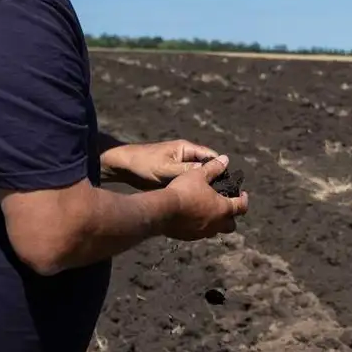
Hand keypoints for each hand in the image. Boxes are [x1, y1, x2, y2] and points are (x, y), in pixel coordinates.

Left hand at [101, 139, 220, 189]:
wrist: (121, 167)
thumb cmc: (143, 164)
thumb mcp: (167, 168)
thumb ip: (188, 169)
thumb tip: (211, 168)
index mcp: (186, 149)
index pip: (211, 156)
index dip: (221, 168)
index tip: (229, 183)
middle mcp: (185, 157)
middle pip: (206, 168)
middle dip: (214, 180)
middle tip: (222, 195)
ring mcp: (179, 167)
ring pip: (197, 178)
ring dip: (203, 187)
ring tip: (211, 201)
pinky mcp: (172, 176)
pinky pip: (187, 183)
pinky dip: (192, 191)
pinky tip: (197, 202)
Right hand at [161, 155, 248, 240]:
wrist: (162, 210)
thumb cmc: (183, 190)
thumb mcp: (199, 174)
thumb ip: (214, 167)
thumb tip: (225, 159)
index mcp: (223, 208)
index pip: (242, 206)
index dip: (244, 199)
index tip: (242, 194)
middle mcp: (216, 224)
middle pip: (231, 225)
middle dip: (231, 216)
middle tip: (226, 206)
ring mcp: (203, 232)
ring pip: (215, 231)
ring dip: (216, 222)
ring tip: (209, 211)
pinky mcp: (190, 237)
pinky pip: (200, 234)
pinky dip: (201, 226)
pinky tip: (193, 217)